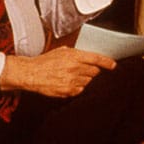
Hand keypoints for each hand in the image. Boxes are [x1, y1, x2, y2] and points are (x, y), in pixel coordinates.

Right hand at [0, 47, 116, 97]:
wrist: (30, 73)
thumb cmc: (44, 62)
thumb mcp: (61, 51)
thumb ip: (76, 54)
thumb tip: (88, 56)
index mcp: (74, 56)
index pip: (97, 59)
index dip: (107, 62)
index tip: (113, 65)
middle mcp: (75, 69)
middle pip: (94, 72)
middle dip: (91, 71)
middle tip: (82, 69)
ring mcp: (72, 81)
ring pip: (88, 81)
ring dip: (83, 79)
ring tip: (70, 76)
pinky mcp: (68, 91)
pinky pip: (80, 90)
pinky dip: (77, 87)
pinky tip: (67, 82)